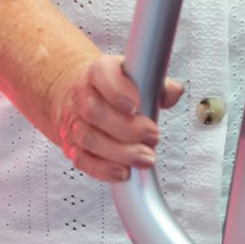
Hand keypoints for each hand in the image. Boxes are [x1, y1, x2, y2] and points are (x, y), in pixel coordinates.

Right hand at [47, 50, 181, 182]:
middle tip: (152, 136)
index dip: (118, 91)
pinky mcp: (72, 146)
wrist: (83, 93)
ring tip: (145, 158)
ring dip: (119, 153)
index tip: (136, 106)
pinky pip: (82, 160)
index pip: (101, 75)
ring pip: (88, 139)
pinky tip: (123, 171)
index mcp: (98, 72)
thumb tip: (172, 93)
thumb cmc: (116, 86)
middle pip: (94, 112)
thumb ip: (158, 83)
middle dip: (127, 129)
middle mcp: (82, 96)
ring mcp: (74, 122)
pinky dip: (103, 169)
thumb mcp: (137, 76)